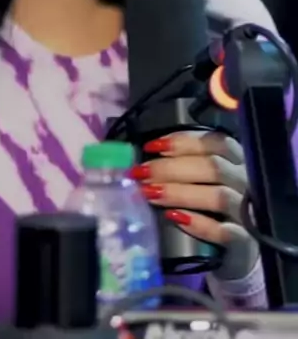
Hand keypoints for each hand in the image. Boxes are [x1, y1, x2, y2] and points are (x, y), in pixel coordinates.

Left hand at [133, 131, 258, 280]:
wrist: (243, 249)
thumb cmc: (217, 202)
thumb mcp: (209, 176)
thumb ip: (188, 161)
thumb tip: (150, 153)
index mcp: (238, 159)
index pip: (216, 142)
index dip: (184, 141)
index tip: (151, 147)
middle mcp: (248, 181)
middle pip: (214, 167)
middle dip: (172, 168)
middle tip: (141, 173)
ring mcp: (251, 212)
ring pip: (219, 197)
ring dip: (180, 193)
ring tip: (150, 194)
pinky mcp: (246, 242)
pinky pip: (224, 232)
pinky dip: (200, 224)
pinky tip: (175, 217)